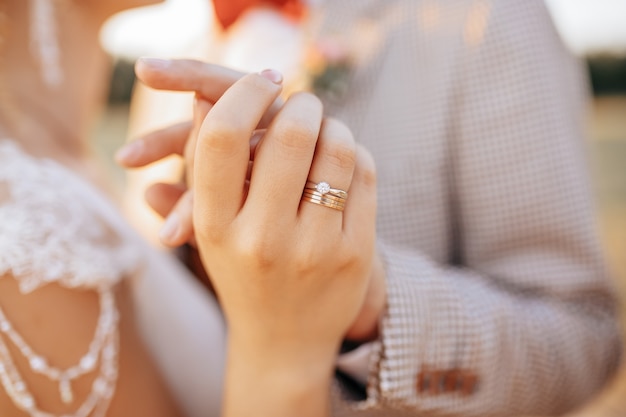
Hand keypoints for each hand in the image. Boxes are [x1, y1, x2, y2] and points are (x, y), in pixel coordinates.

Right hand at [117, 59, 386, 342]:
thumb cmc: (241, 272)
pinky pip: (365, 173)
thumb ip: (203, 161)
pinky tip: (344, 159)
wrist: (282, 343)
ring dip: (332, 124)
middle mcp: (262, 239)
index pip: (221, 137)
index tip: (260, 81)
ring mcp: (315, 249)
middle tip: (301, 101)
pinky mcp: (356, 254)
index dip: (243, 93)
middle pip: (290, 135)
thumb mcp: (209, 226)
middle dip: (300, 103)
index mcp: (214, 228)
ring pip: (337, 148)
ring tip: (324, 128)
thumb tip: (206, 96)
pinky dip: (354, 151)